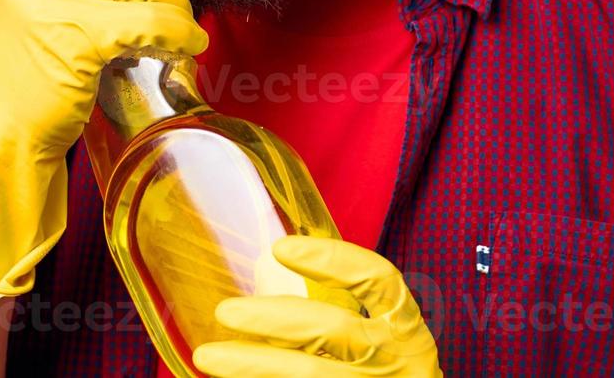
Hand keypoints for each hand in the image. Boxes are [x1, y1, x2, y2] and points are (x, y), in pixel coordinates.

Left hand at [194, 236, 442, 376]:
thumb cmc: (377, 377)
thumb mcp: (374, 349)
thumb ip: (331, 328)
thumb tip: (262, 298)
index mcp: (406, 330)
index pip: (379, 280)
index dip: (332, 259)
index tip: (281, 248)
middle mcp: (399, 360)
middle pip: (334, 328)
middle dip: (272, 318)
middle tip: (225, 311)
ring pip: (310, 374)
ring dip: (252, 363)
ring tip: (208, 355)